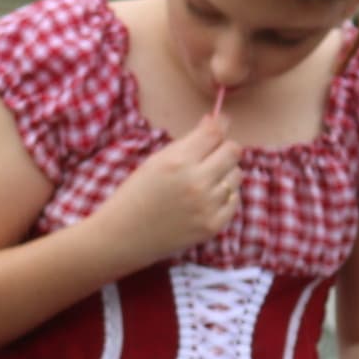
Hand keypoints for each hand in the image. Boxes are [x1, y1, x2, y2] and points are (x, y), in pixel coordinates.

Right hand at [94, 116, 240, 263]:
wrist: (122, 237)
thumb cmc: (136, 195)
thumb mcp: (156, 161)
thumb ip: (188, 141)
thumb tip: (216, 121)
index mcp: (178, 161)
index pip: (216, 132)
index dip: (220, 126)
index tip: (220, 126)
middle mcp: (196, 182)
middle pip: (233, 151)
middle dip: (224, 150)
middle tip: (211, 157)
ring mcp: (206, 206)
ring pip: (236, 175)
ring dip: (225, 174)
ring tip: (204, 182)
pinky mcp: (212, 226)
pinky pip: (234, 200)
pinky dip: (225, 197)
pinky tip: (206, 200)